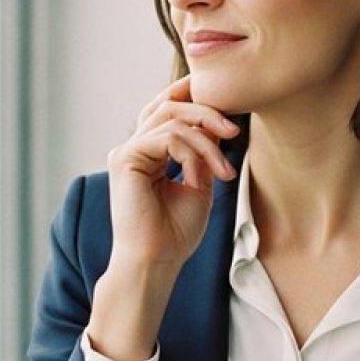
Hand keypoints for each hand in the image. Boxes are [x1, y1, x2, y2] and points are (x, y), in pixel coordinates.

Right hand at [104, 75, 240, 272]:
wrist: (156, 261)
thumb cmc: (175, 233)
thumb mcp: (199, 184)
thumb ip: (203, 154)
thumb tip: (216, 126)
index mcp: (148, 154)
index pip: (167, 113)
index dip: (191, 98)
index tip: (225, 101)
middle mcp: (134, 149)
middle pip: (169, 107)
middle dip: (206, 112)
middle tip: (234, 130)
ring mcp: (127, 152)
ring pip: (172, 119)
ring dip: (207, 142)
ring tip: (223, 171)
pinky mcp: (125, 158)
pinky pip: (168, 138)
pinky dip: (191, 154)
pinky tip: (196, 180)